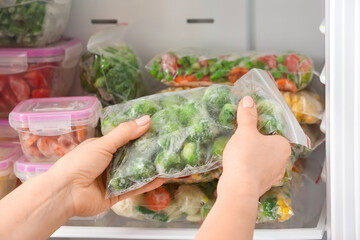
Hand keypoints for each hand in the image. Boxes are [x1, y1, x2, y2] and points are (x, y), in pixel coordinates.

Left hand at [49, 115, 165, 216]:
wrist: (65, 193)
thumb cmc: (79, 164)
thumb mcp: (103, 144)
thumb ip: (125, 133)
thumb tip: (146, 120)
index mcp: (103, 148)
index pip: (125, 139)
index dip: (140, 134)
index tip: (157, 129)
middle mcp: (109, 163)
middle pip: (132, 156)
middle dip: (148, 152)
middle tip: (168, 145)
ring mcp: (113, 179)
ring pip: (136, 172)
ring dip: (151, 168)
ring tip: (169, 161)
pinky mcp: (117, 195)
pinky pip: (135, 188)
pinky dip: (148, 183)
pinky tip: (162, 178)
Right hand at [218, 96, 290, 198]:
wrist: (238, 188)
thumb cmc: (246, 157)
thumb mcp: (245, 131)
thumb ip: (247, 115)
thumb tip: (248, 100)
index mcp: (283, 146)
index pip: (276, 133)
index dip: (264, 129)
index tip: (252, 128)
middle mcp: (283, 162)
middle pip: (270, 147)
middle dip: (258, 143)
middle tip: (244, 137)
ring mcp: (273, 176)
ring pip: (264, 160)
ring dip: (254, 157)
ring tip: (239, 151)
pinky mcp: (262, 185)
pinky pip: (256, 172)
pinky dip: (249, 168)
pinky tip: (238, 164)